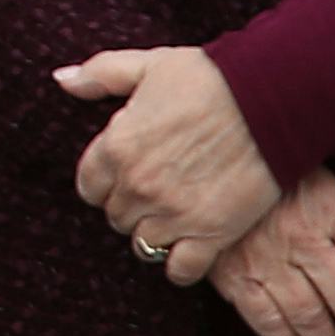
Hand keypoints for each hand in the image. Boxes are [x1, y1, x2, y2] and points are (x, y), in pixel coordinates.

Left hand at [61, 45, 278, 280]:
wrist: (271, 102)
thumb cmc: (209, 79)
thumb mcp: (147, 65)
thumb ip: (99, 74)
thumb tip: (62, 79)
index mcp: (116, 146)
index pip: (89, 186)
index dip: (105, 182)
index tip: (125, 176)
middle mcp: (137, 185)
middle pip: (115, 216)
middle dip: (130, 206)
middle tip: (155, 194)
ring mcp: (172, 213)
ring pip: (143, 244)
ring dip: (154, 234)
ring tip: (172, 219)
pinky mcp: (211, 234)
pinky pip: (180, 270)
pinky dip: (181, 266)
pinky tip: (191, 249)